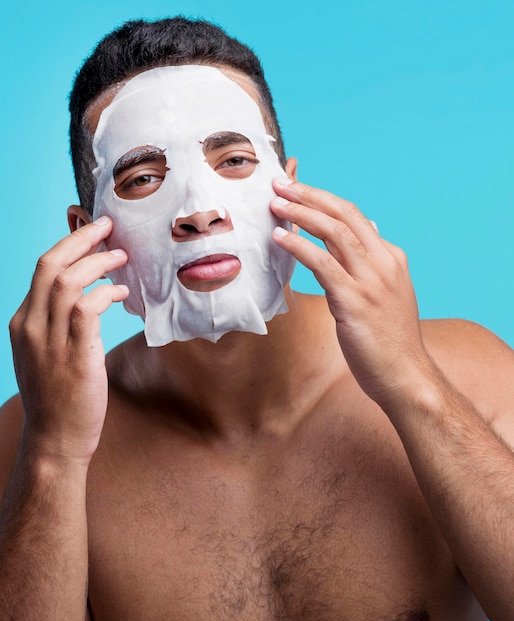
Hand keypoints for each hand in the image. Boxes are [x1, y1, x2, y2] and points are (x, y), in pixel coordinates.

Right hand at [9, 216, 128, 465]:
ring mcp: (49, 340)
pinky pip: (88, 308)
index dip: (68, 245)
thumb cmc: (57, 399)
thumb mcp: (45, 355)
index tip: (91, 232)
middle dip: (80, 238)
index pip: (41, 270)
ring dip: (98, 262)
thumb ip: (56, 325)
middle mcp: (29, 326)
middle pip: (51, 264)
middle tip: (108, 225)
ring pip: (68, 281)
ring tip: (121, 256)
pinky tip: (122, 293)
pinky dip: (106, 293)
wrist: (55, 440)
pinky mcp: (74, 353)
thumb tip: (84, 299)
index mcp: (22, 323)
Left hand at [270, 177, 432, 405]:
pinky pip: (324, 265)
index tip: (296, 187)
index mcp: (390, 257)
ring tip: (276, 204)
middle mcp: (383, 262)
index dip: (322, 198)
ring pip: (334, 233)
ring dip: (301, 214)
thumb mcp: (387, 290)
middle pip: (343, 215)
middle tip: (280, 184)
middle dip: (309, 195)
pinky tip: (280, 238)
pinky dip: (299, 247)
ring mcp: (371, 281)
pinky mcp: (355, 301)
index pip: (353, 215)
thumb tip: (368, 228)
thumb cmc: (389, 338)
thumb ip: (374, 259)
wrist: (405, 375)